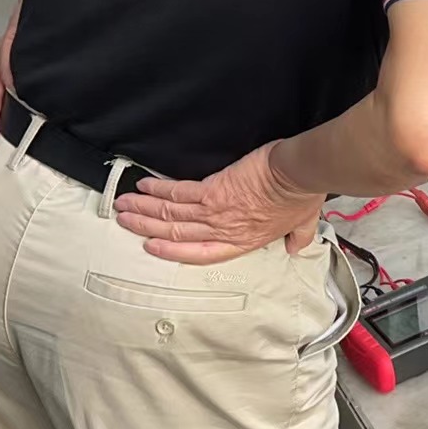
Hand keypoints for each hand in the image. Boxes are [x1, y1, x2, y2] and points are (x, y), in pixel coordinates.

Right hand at [113, 141, 325, 264]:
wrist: (297, 175)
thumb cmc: (301, 196)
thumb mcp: (304, 223)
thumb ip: (297, 237)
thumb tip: (296, 247)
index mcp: (242, 241)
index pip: (201, 253)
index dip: (173, 251)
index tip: (152, 246)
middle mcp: (223, 230)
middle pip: (177, 232)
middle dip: (147, 227)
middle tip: (124, 221)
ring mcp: (215, 212)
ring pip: (171, 214)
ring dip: (144, 209)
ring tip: (123, 205)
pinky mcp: (213, 190)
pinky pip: (178, 192)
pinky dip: (159, 190)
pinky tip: (143, 186)